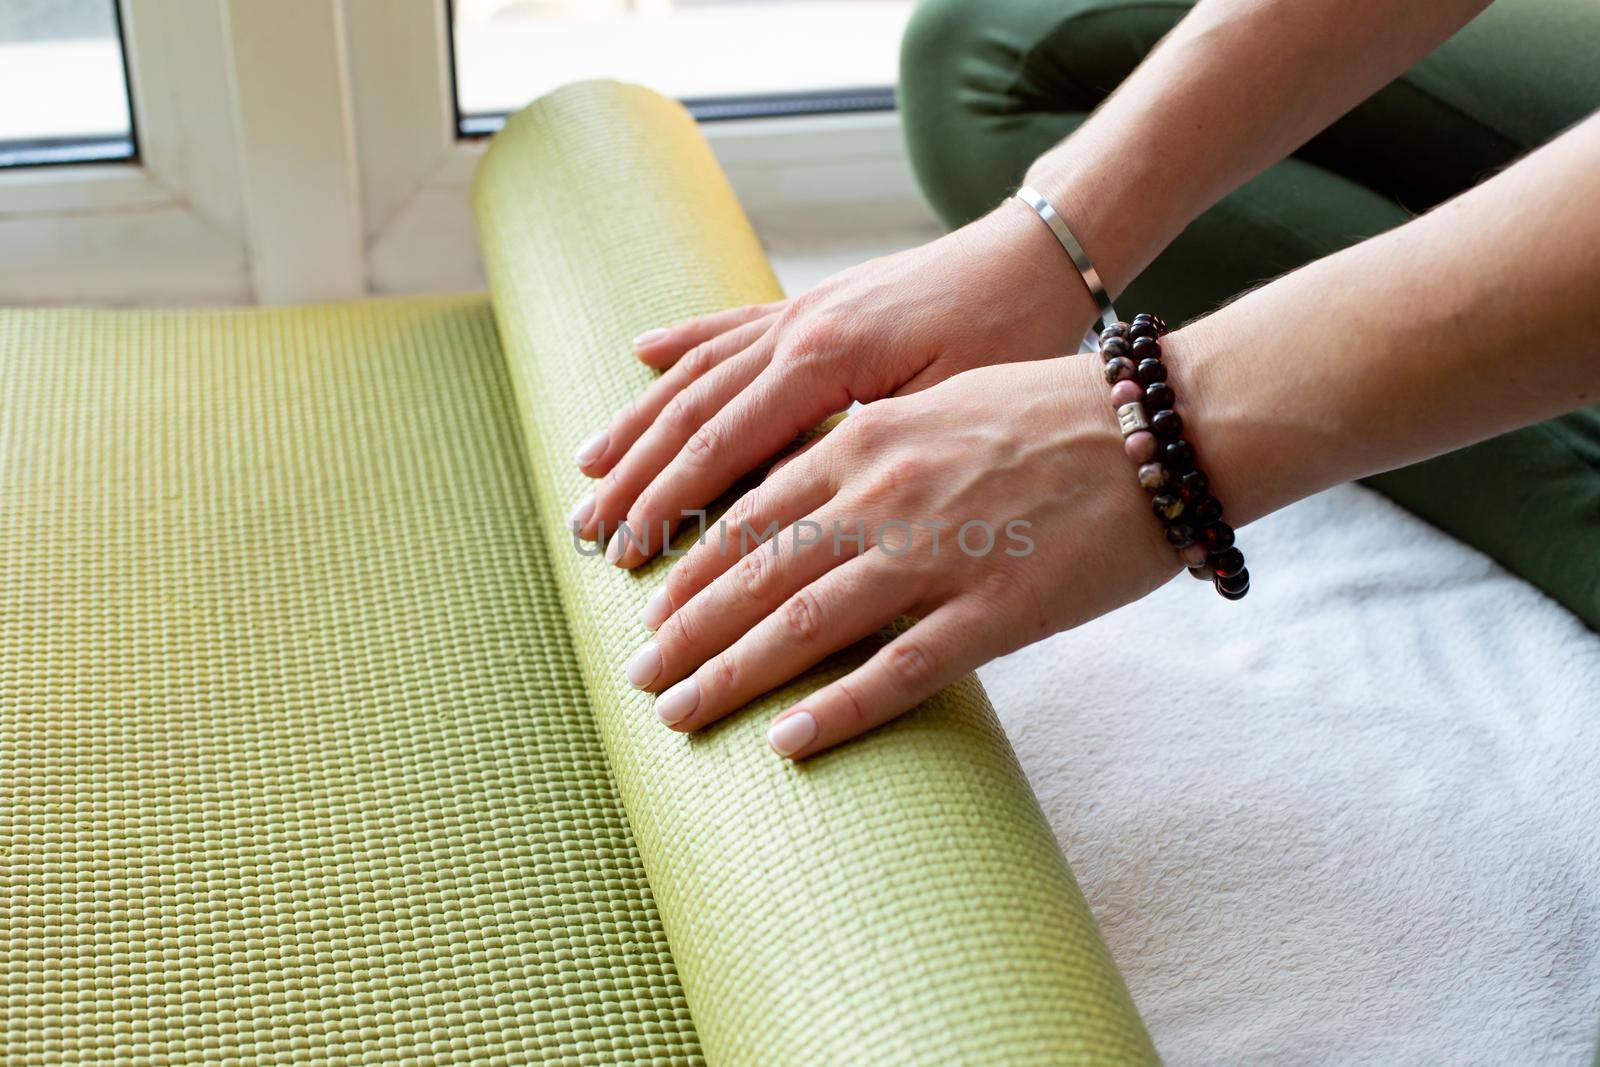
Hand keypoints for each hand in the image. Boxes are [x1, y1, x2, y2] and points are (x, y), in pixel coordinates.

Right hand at [568, 198, 1098, 564]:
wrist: (1041, 253)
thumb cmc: (1014, 335)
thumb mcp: (948, 406)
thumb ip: (864, 450)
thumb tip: (782, 505)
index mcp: (826, 360)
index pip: (722, 443)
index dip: (670, 504)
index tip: (629, 555)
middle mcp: (797, 329)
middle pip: (691, 411)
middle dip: (636, 477)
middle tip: (586, 533)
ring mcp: (800, 310)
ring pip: (697, 372)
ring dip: (639, 423)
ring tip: (587, 468)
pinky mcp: (816, 302)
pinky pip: (730, 323)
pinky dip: (683, 343)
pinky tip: (640, 354)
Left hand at [619, 354, 1181, 758]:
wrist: (1163, 426)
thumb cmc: (1056, 409)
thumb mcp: (937, 401)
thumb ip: (864, 444)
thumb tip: (807, 484)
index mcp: (866, 442)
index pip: (749, 511)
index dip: (690, 566)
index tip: (650, 606)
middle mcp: (882, 495)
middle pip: (756, 573)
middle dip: (686, 629)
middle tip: (638, 676)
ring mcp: (935, 555)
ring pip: (804, 622)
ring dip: (731, 673)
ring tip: (678, 711)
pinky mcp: (995, 611)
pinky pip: (899, 671)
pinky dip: (837, 710)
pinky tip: (787, 744)